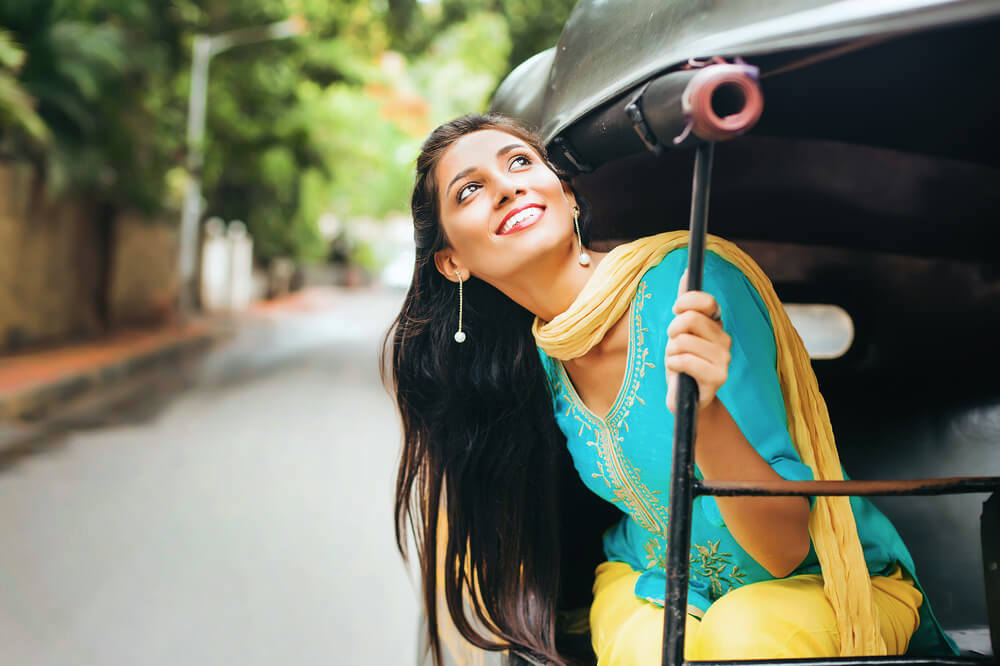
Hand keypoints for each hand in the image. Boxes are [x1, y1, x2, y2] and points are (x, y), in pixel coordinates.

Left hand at [666, 269, 731, 412]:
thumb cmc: (682, 362)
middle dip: (672, 331)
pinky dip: (673, 365)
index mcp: (716, 325)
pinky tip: (678, 373)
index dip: (685, 302)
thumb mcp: (680, 331)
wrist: (686, 398)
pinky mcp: (718, 377)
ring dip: (671, 352)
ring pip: (683, 341)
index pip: (706, 301)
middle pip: (690, 319)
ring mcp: (724, 359)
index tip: (676, 311)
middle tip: (673, 343)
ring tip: (677, 361)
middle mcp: (724, 339)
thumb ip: (685, 304)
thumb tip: (687, 273)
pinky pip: (684, 361)